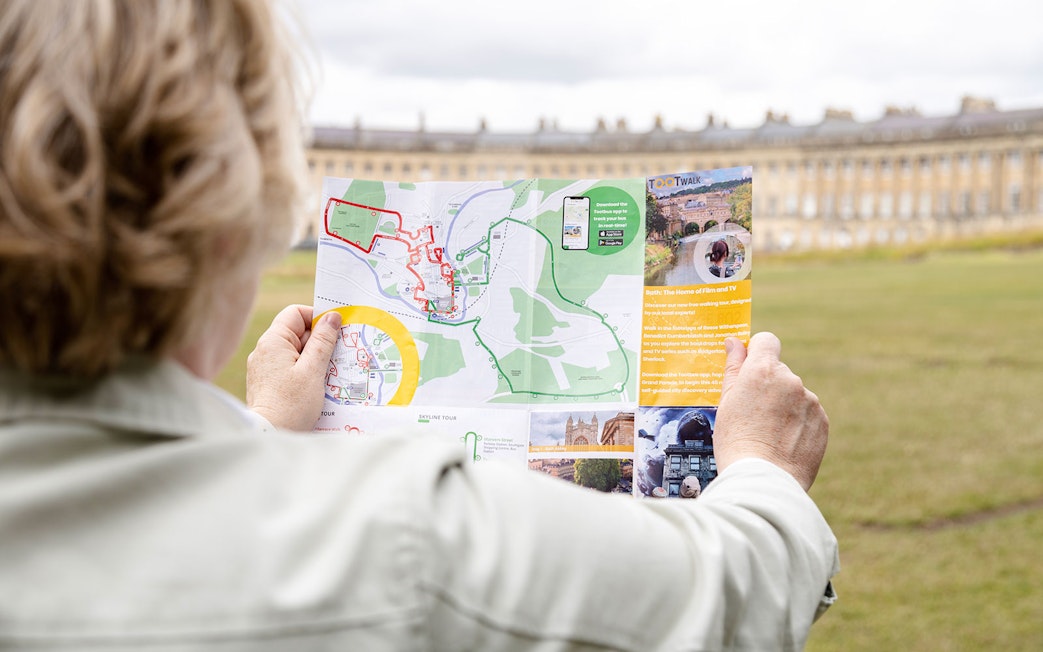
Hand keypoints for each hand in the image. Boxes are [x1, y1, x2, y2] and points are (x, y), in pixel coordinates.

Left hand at [246, 305, 341, 431]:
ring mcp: (264, 367)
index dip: (317, 318)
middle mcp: (264, 350)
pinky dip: (304, 372)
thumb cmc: (291, 404)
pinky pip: (289, 367)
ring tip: (327, 374)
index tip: (335, 333)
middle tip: (337, 356)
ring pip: (295, 352)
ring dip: (314, 359)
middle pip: (297, 333)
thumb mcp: (313, 370)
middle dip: (319, 342)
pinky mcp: (267, 382)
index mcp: (273, 341)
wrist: (268, 436)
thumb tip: (332, 316)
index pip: (296, 313)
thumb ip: (323, 341)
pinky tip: (316, 386)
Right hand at [713, 333, 828, 490]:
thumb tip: (734, 342)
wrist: (763, 480)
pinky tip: (783, 442)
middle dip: (768, 386)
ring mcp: (810, 401)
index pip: (765, 341)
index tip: (748, 367)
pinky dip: (798, 424)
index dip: (756, 351)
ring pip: (794, 394)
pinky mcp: (822, 421)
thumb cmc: (736, 441)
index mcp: (763, 370)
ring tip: (768, 434)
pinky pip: (808, 414)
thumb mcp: (726, 402)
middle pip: (778, 372)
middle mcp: (790, 380)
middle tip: (753, 414)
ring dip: (784, 406)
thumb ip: (733, 367)